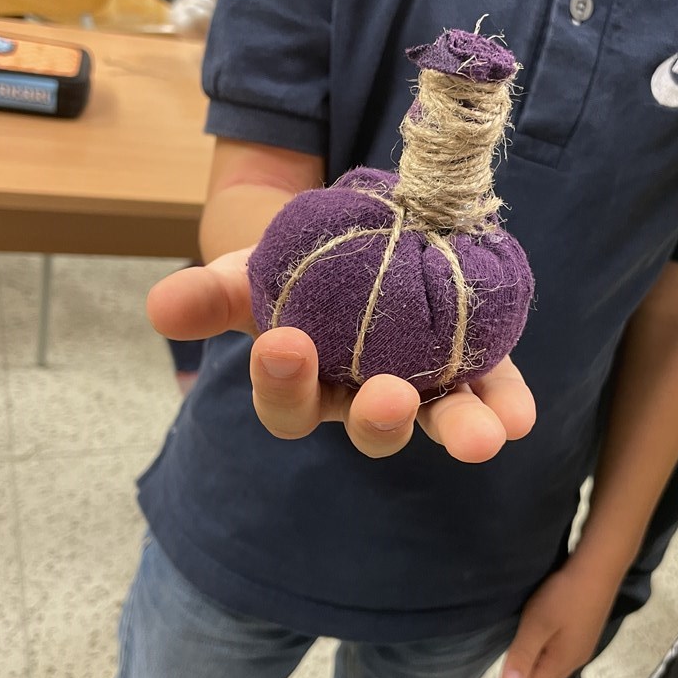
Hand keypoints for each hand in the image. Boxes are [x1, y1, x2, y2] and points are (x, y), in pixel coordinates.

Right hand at [146, 248, 535, 462]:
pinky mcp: (474, 367)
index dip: (284, 383)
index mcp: (307, 383)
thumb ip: (210, 294)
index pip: (288, 403)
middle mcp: (363, 396)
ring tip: (482, 438)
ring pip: (437, 418)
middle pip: (369, 425)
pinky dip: (507, 404)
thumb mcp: (247, 274)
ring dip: (458, 427)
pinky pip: (492, 391)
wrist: (359, 239)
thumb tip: (158, 307)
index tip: (283, 345)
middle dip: (377, 417)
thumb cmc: (294, 271)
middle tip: (387, 398)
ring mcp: (423, 386)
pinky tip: (519, 417)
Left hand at [486, 561, 619, 677]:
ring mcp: (581, 649)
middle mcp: (573, 661)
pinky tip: (536, 661)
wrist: (599, 570)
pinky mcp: (583, 636)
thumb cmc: (565, 596)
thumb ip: (524, 654)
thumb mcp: (538, 623)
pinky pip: (558, 663)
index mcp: (561, 662)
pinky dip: (541, 669)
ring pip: (551, 674)